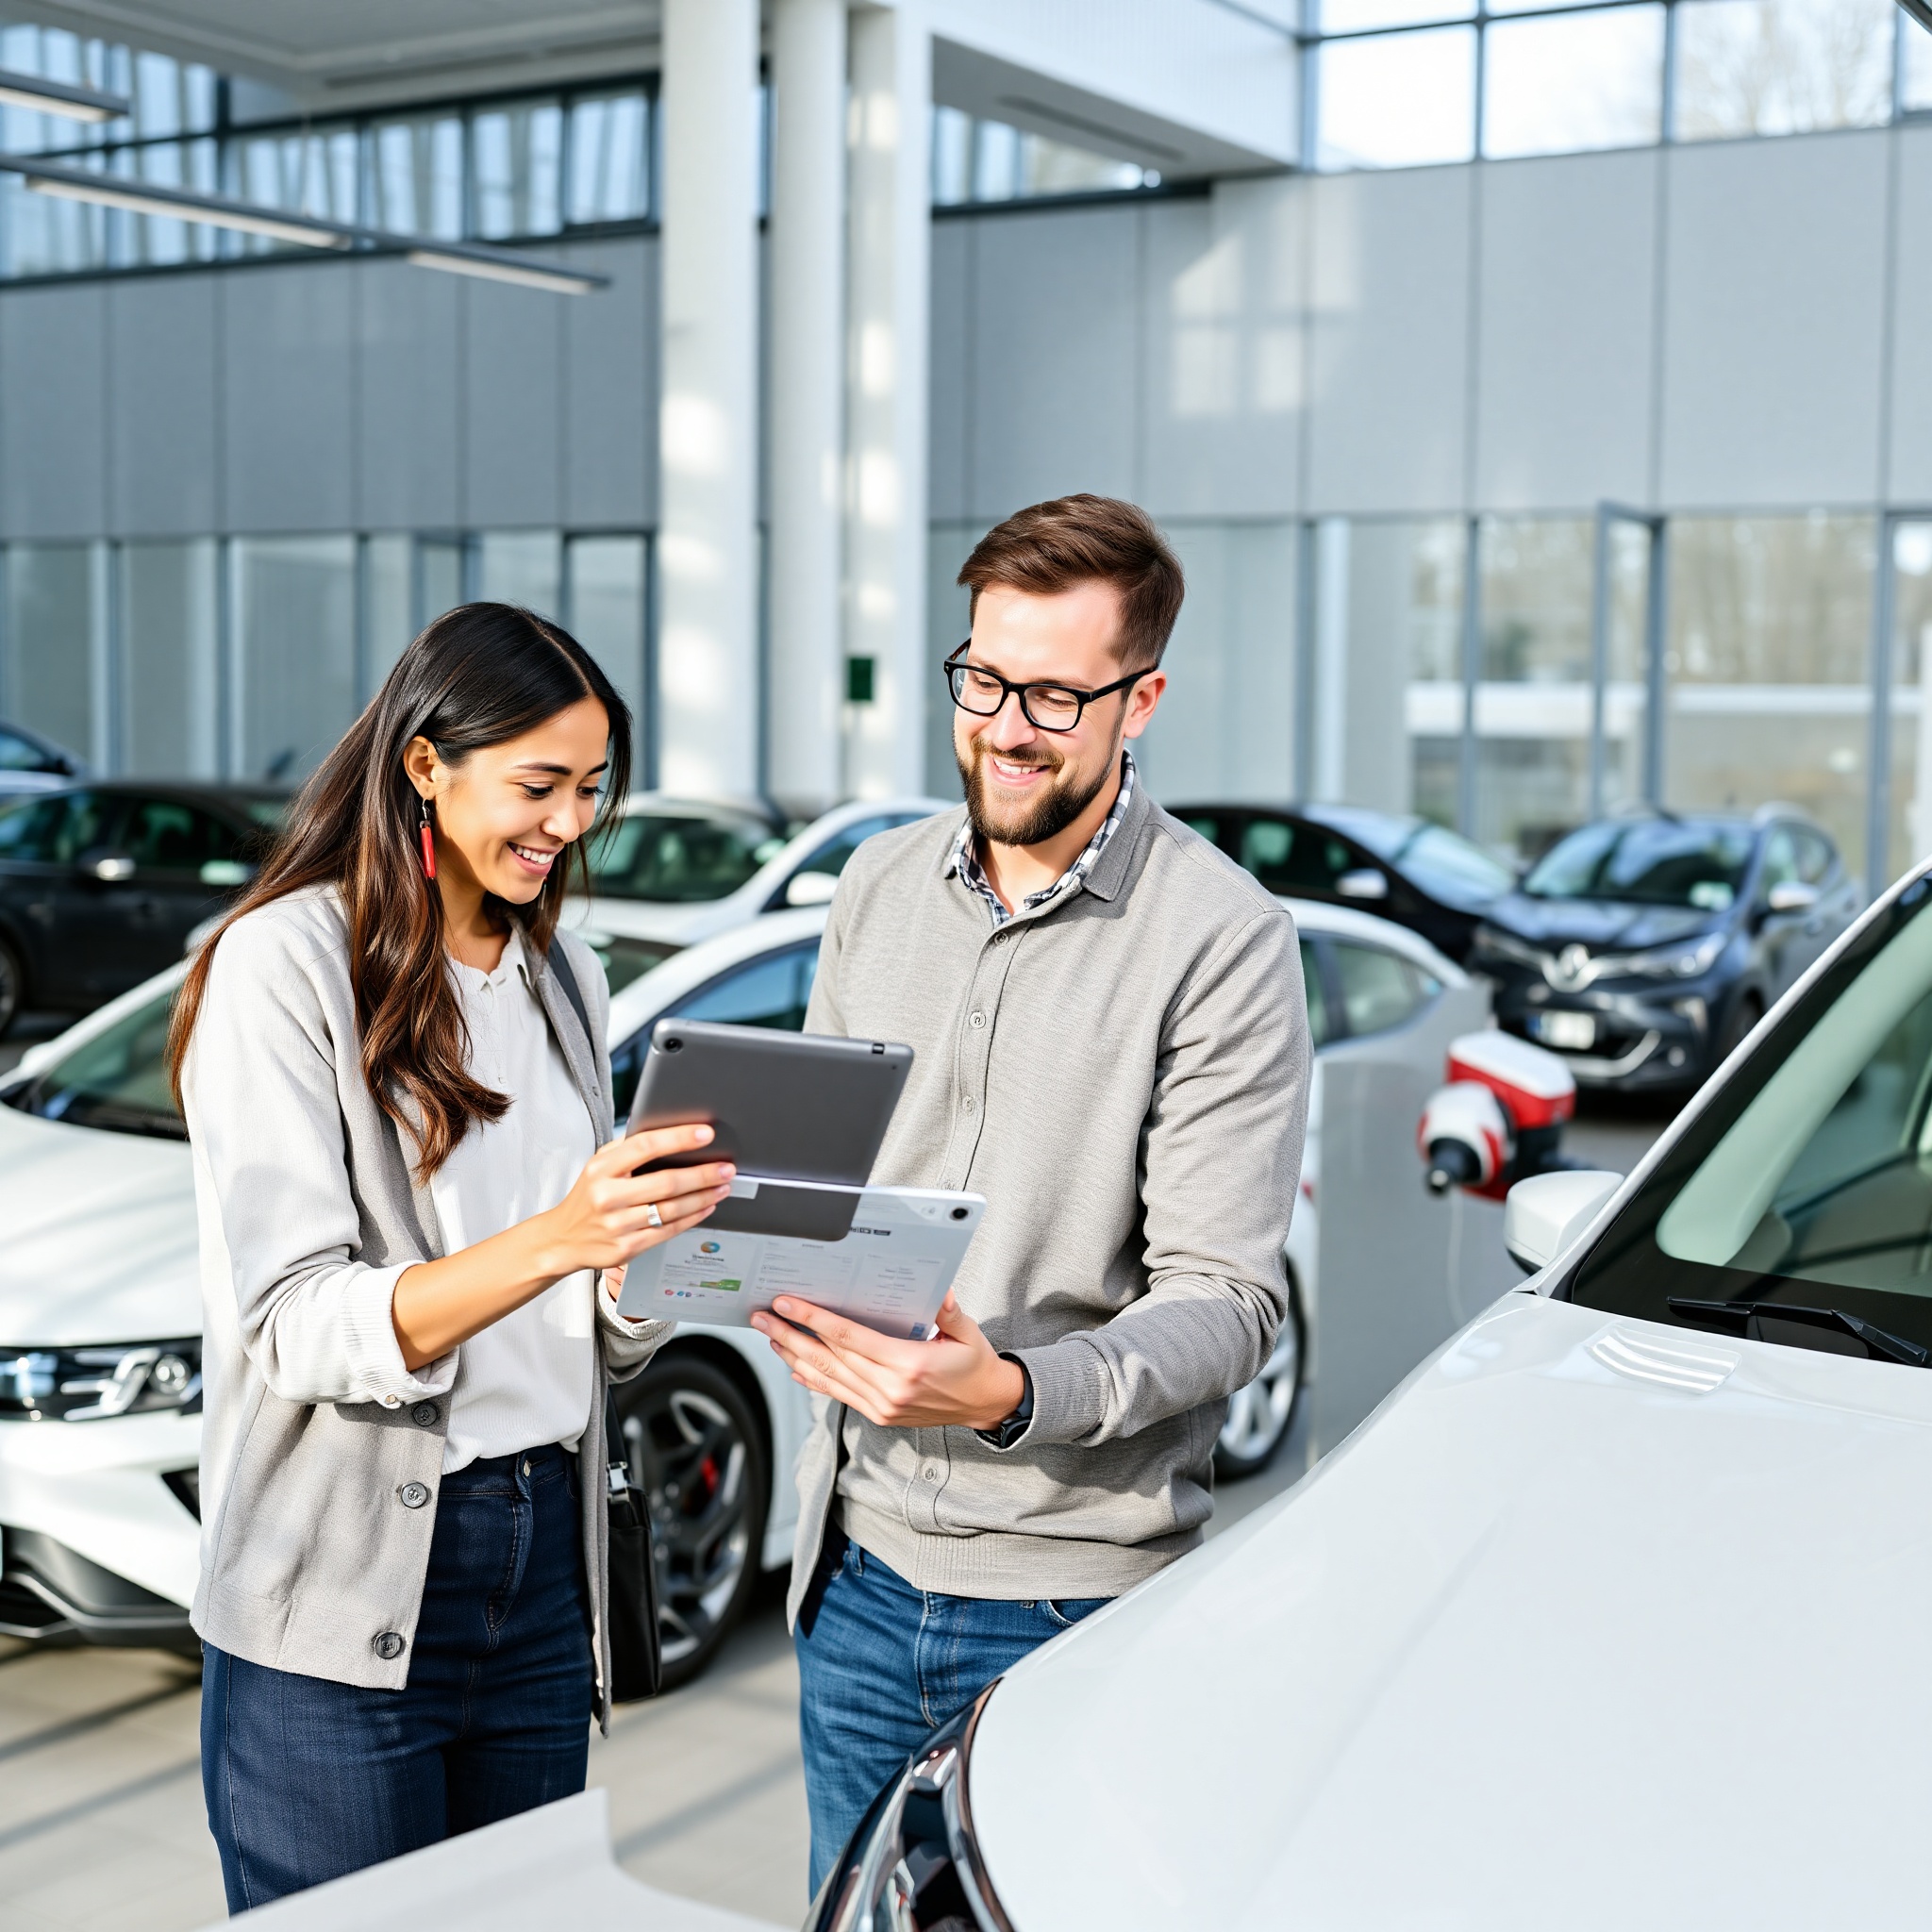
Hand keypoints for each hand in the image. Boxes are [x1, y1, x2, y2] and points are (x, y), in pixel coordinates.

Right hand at [537, 1123, 735, 1277]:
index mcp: (601, 1168)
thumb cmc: (589, 1195)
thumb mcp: (599, 1165)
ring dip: (704, 1197)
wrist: (564, 1238)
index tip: (706, 1134)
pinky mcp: (626, 1248)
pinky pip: (668, 1231)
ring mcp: (617, 1224)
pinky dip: (693, 1218)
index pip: (645, 1146)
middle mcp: (608, 1196)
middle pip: (666, 1182)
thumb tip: (671, 1133)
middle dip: (703, 1174)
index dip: (678, 1139)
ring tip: (723, 1186)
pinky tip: (706, 1207)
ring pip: (671, 1209)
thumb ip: (628, 1150)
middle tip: (726, 1167)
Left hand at [751, 1291, 1025, 1430]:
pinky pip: (838, 1395)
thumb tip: (939, 1288)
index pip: (850, 1338)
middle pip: (829, 1357)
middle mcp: (890, 1389)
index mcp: (909, 1364)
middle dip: (791, 1335)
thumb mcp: (967, 1331)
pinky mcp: (879, 1415)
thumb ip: (947, 1310)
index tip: (788, 1305)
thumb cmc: (974, 1364)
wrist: (984, 1404)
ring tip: (770, 1337)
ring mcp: (882, 1405)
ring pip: (827, 1378)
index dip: (814, 1320)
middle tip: (763, 1317)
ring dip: (794, 1356)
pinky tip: (794, 1367)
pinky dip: (813, 1381)